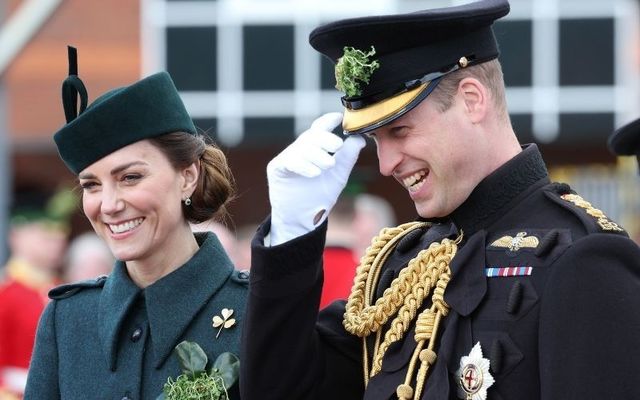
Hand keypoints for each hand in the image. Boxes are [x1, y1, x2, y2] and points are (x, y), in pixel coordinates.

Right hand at [267, 112, 365, 245]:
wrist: (302, 219)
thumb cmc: (318, 196)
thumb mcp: (338, 175)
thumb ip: (348, 157)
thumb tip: (359, 139)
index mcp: (314, 148)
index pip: (319, 128)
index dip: (328, 120)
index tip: (338, 117)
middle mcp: (300, 149)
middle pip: (311, 135)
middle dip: (325, 138)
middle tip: (338, 145)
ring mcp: (287, 158)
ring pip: (301, 147)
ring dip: (317, 155)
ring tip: (328, 165)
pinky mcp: (276, 168)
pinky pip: (289, 161)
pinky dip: (303, 166)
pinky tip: (314, 173)